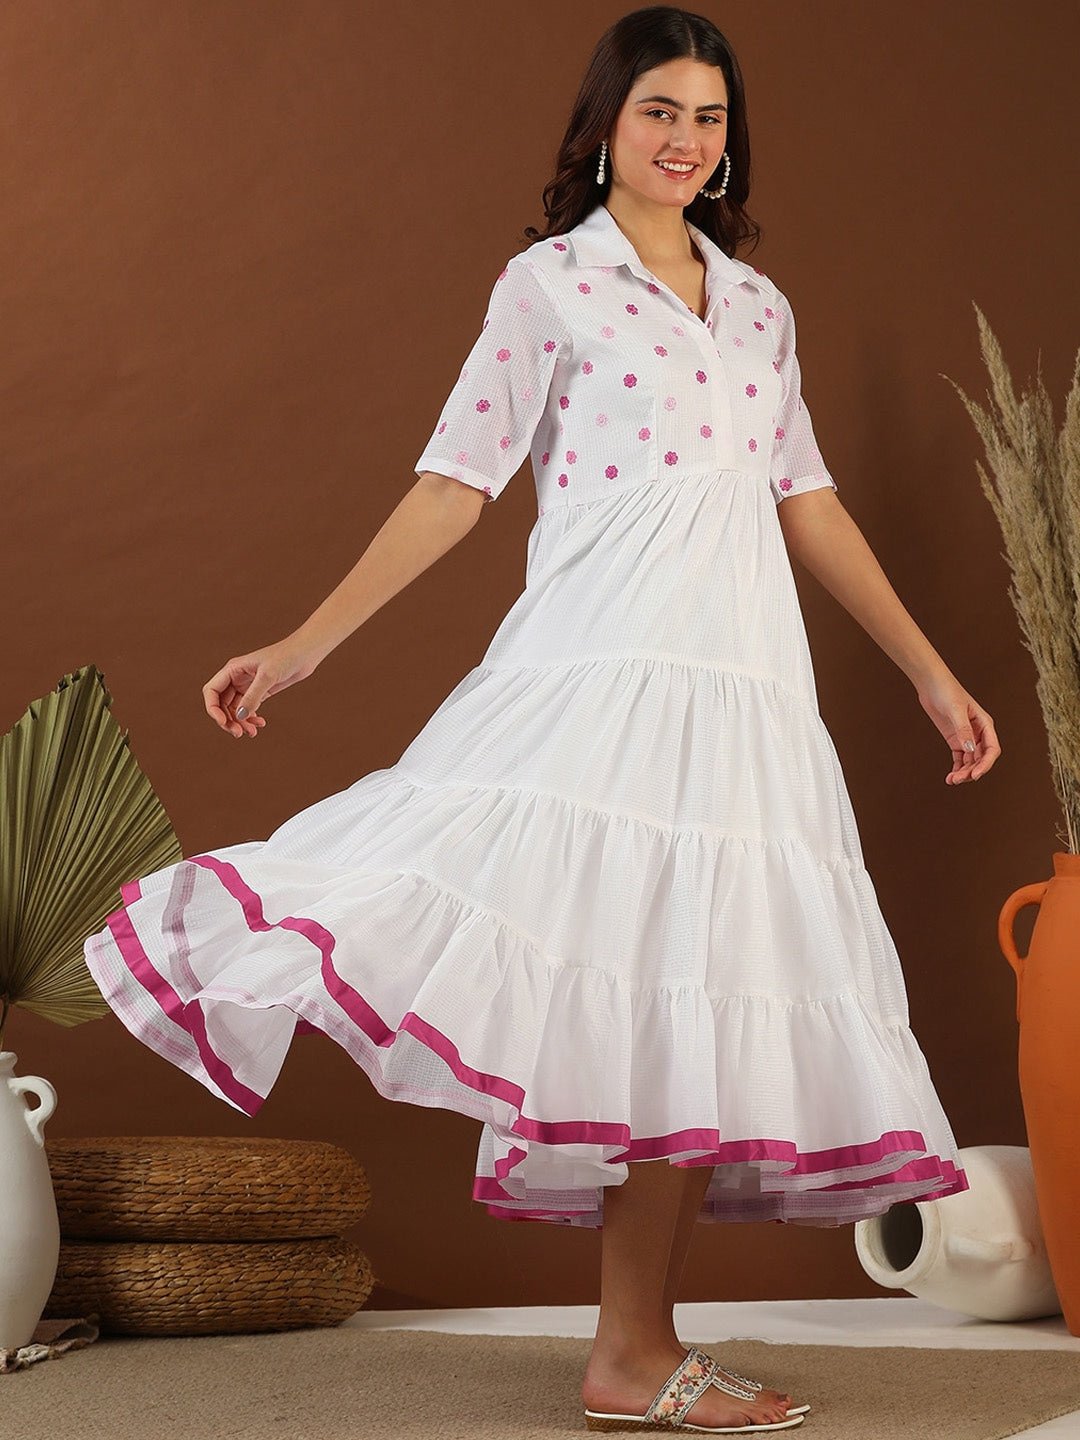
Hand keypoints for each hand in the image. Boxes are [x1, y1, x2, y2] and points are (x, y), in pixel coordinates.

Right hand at [203, 637, 321, 737]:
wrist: (306, 653)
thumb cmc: (286, 657)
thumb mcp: (268, 676)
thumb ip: (253, 696)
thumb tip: (240, 717)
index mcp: (233, 669)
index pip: (212, 691)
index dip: (213, 709)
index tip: (223, 723)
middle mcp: (237, 678)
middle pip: (222, 704)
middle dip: (228, 720)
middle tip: (239, 733)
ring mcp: (248, 686)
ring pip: (236, 710)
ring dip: (240, 723)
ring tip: (253, 732)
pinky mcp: (260, 692)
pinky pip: (249, 709)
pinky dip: (251, 719)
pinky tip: (261, 723)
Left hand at [917, 673, 1000, 783]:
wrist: (931, 684)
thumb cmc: (946, 691)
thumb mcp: (955, 710)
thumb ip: (963, 729)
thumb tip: (969, 749)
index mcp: (985, 724)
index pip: (992, 749)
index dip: (985, 764)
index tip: (975, 776)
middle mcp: (979, 733)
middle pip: (981, 758)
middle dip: (972, 771)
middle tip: (958, 780)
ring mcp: (967, 737)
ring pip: (970, 761)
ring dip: (964, 772)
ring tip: (951, 780)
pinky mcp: (955, 739)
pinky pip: (960, 758)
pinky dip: (957, 768)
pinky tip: (950, 777)